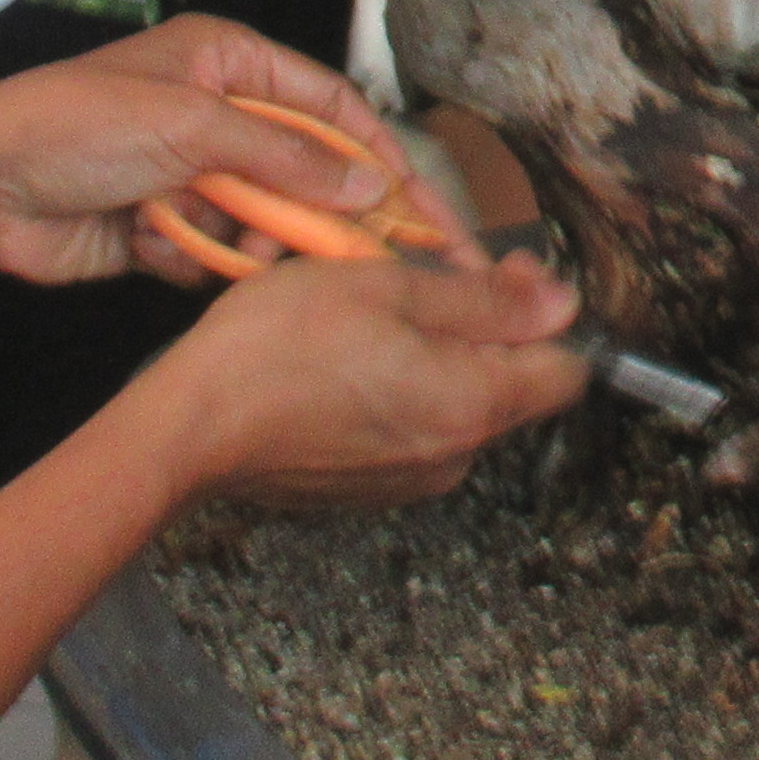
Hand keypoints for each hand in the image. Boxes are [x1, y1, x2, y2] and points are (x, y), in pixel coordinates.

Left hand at [0, 17, 410, 288]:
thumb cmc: (77, 127)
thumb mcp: (191, 126)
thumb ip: (286, 157)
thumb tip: (370, 186)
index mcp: (228, 63)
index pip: (330, 106)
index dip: (377, 155)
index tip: (419, 208)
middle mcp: (216, 115)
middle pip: (303, 171)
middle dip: (315, 212)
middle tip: (357, 258)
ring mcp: (190, 174)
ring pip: (264, 220)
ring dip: (245, 238)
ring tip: (216, 237)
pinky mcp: (164, 228)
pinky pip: (216, 254)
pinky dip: (195, 258)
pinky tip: (153, 246)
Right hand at [139, 247, 584, 513]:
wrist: (191, 428)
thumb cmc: (276, 349)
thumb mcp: (386, 288)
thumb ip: (485, 299)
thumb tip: (563, 303)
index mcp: (472, 405)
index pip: (567, 369)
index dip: (544, 312)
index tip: (503, 273)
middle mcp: (452, 455)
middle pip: (508, 383)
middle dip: (479, 325)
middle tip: (419, 276)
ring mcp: (408, 479)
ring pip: (454, 401)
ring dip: (430, 353)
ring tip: (371, 312)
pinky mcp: (367, 487)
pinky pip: (409, 428)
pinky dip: (394, 388)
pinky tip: (345, 358)